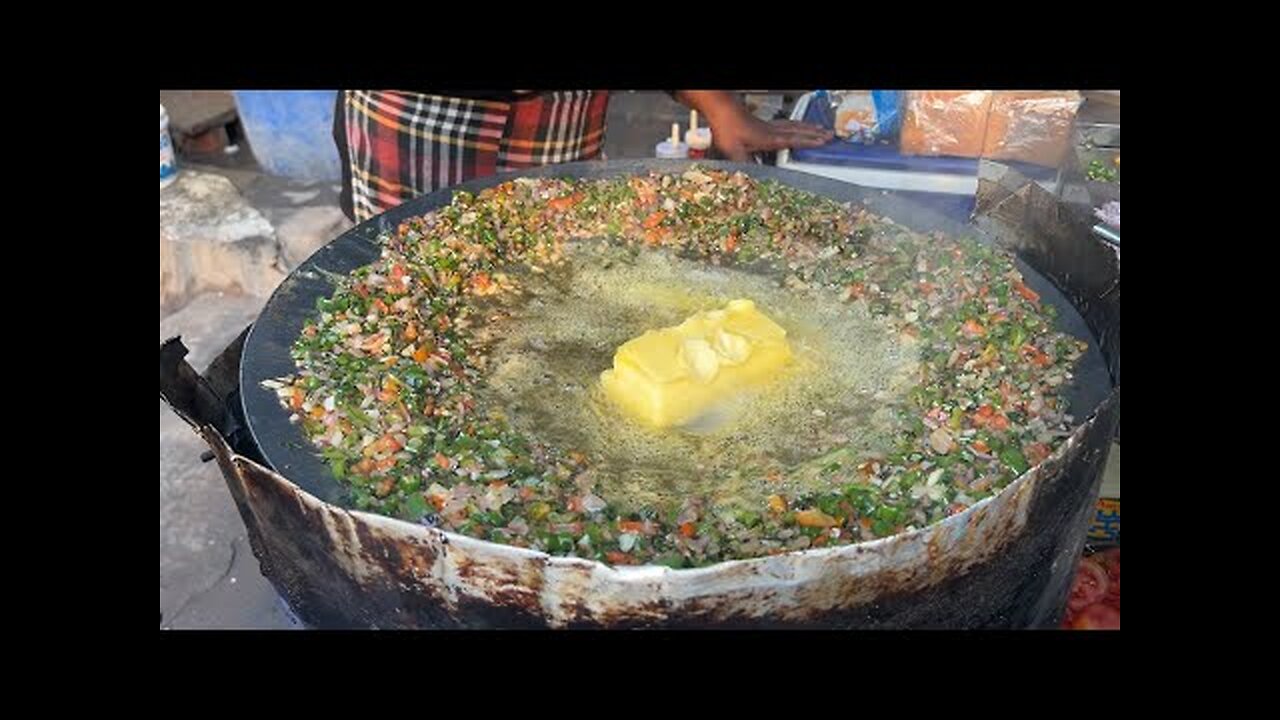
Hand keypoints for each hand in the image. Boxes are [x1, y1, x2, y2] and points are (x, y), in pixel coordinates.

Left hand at [708, 112, 833, 161]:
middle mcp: (772, 130)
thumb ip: (745, 166)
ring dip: (807, 127)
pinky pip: (784, 123)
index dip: (810, 141)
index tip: (824, 141)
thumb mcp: (735, 152)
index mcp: (769, 138)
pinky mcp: (762, 123)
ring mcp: (768, 125)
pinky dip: (794, 123)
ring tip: (818, 128)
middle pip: (798, 130)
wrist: (721, 110)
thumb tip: (752, 181)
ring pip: (793, 125)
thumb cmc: (728, 128)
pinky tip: (793, 125)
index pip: (795, 140)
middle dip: (815, 133)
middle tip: (829, 134)